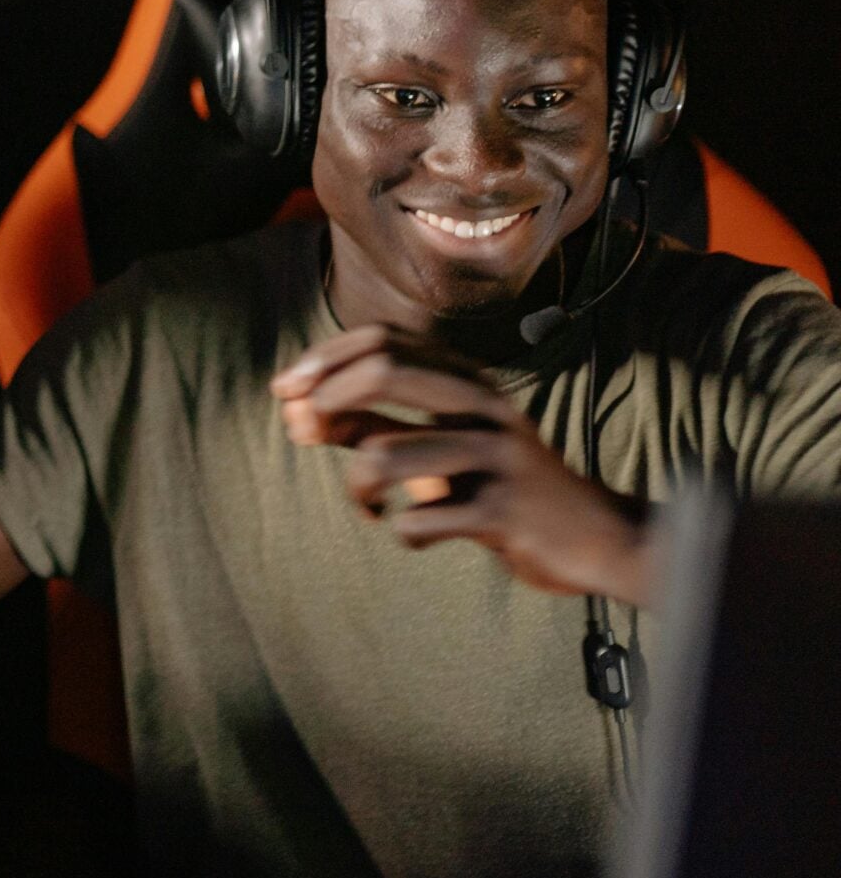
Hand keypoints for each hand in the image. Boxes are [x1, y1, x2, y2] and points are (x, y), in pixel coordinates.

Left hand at [274, 325, 654, 602]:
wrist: (593, 538)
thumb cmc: (499, 486)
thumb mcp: (438, 445)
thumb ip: (373, 426)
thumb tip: (298, 414)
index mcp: (470, 380)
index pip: (384, 339)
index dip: (324, 359)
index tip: (284, 390)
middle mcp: (485, 405)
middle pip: (387, 370)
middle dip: (328, 398)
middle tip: (302, 430)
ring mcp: (496, 456)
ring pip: (385, 454)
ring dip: (357, 487)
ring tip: (369, 504)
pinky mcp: (502, 511)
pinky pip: (417, 519)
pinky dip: (400, 531)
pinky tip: (414, 533)